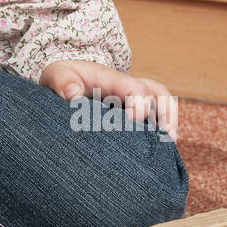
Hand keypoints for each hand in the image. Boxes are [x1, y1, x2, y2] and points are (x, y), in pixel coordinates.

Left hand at [39, 59, 177, 137]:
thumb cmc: (63, 77)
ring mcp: (133, 98)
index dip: (139, 105)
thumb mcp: (56, 74)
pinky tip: (159, 152)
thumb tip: (73, 95)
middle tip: (165, 139)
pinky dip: (162, 131)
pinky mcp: (133, 111)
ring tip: (169, 146)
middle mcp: (128, 87)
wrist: (65, 78)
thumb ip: (62, 82)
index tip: (134, 121)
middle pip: (158, 94)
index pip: (135, 88)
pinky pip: (156, 117)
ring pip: (164, 103)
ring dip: (170, 122)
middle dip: (166, 115)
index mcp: (111, 79)